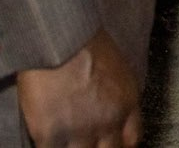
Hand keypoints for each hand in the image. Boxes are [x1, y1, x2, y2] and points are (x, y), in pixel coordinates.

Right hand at [16, 29, 141, 147]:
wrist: (61, 40)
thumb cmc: (87, 43)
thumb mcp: (118, 69)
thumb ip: (118, 96)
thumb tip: (112, 110)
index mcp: (126, 104)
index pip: (131, 141)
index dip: (120, 146)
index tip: (111, 144)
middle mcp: (108, 122)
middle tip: (88, 143)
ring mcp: (79, 131)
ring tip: (66, 141)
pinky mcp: (50, 134)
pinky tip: (47, 141)